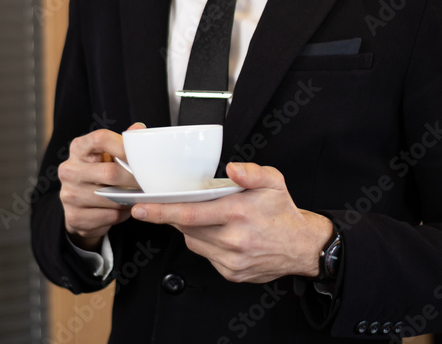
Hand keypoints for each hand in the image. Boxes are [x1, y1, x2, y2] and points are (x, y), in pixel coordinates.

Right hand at [59, 122, 144, 250]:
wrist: (82, 206)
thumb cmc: (101, 172)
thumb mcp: (110, 154)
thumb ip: (124, 141)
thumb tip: (139, 128)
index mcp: (79, 148)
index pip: (101, 139)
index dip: (124, 147)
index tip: (141, 157)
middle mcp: (69, 169)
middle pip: (110, 172)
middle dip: (133, 179)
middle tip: (148, 183)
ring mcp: (69, 194)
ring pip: (110, 198)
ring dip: (128, 199)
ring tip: (138, 196)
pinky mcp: (74, 216)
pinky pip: (108, 216)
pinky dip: (122, 214)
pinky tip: (124, 209)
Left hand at [131, 162, 333, 282]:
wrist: (301, 246)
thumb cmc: (283, 212)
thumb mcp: (274, 182)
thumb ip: (252, 172)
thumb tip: (232, 169)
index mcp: (238, 213)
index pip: (190, 213)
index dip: (161, 211)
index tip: (140, 208)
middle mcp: (232, 239)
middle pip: (186, 227)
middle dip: (171, 216)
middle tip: (165, 205)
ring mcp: (230, 259)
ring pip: (193, 241)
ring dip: (190, 228)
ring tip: (206, 216)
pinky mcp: (230, 272)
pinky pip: (205, 255)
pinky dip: (204, 242)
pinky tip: (217, 232)